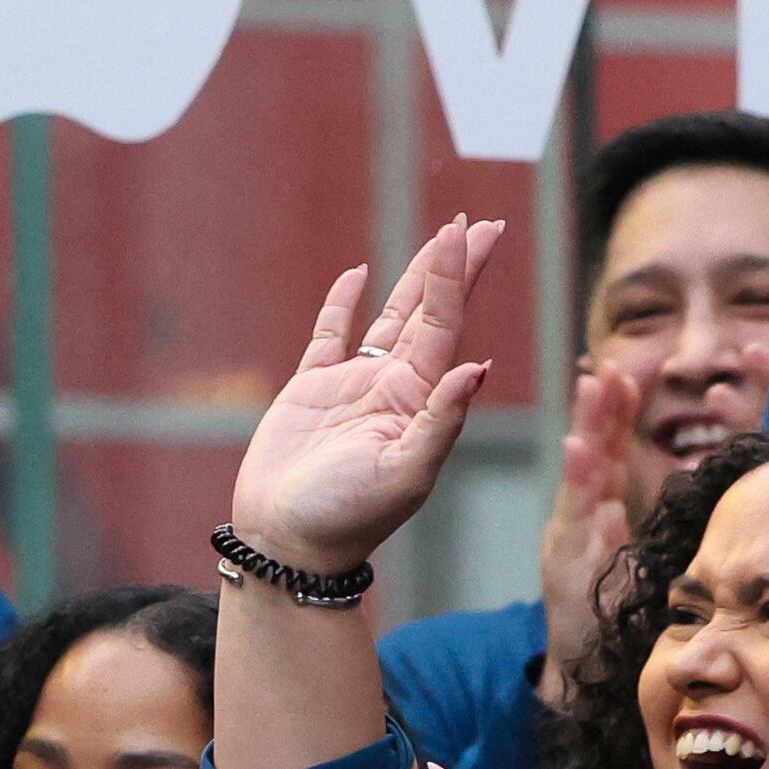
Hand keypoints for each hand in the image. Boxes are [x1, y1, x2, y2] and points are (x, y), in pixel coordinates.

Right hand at [230, 219, 502, 570]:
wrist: (287, 543)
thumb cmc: (346, 517)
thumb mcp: (405, 474)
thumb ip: (442, 421)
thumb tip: (480, 367)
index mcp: (419, 401)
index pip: (446, 325)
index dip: (458, 277)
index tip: (472, 234)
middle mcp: (393, 387)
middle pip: (431, 313)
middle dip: (454, 269)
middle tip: (478, 225)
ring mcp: (353, 386)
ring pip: (390, 317)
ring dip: (414, 279)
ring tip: (438, 238)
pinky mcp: (310, 392)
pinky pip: (330, 336)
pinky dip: (341, 305)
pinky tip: (356, 276)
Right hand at [530, 358, 641, 703]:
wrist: (576, 674)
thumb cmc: (607, 619)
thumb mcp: (631, 563)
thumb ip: (631, 523)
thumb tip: (669, 484)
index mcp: (599, 513)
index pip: (611, 453)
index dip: (619, 413)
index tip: (633, 372)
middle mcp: (580, 518)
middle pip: (593, 452)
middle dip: (601, 406)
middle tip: (612, 364)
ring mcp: (569, 538)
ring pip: (581, 473)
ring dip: (586, 426)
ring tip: (592, 387)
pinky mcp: (564, 561)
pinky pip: (573, 516)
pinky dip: (575, 481)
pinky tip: (577, 450)